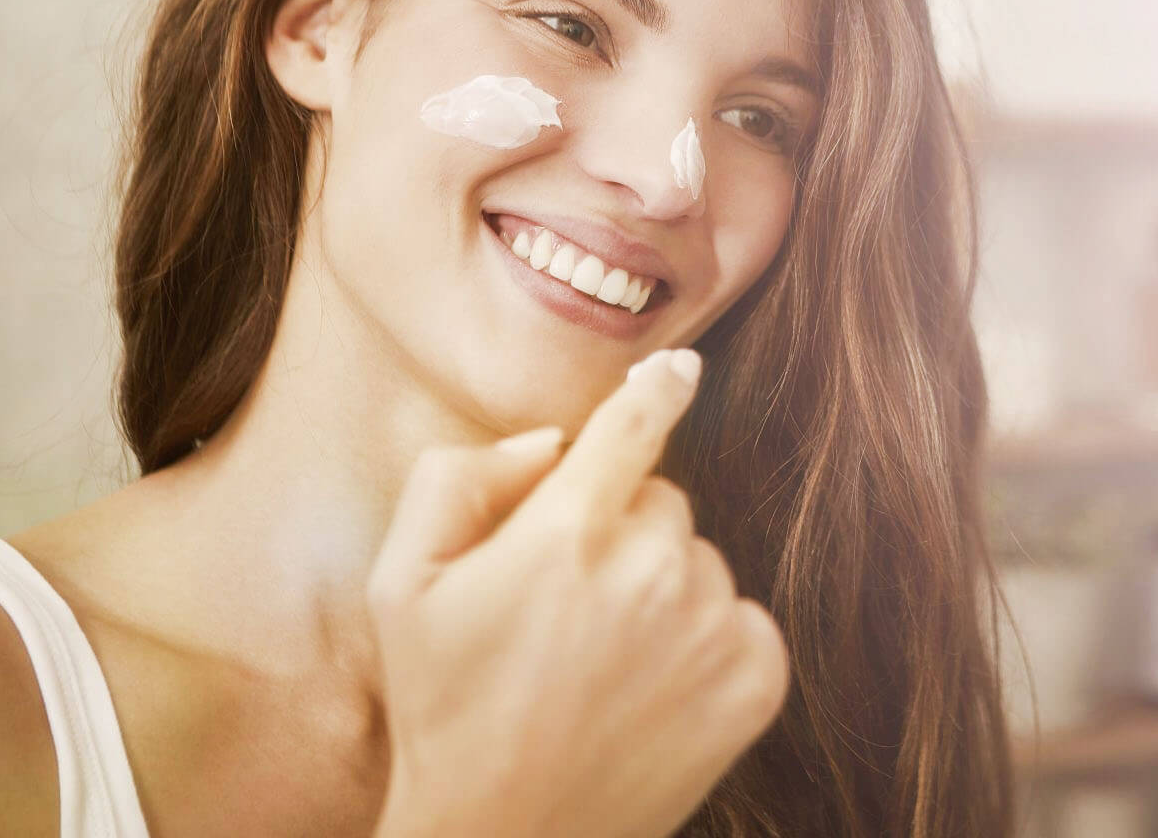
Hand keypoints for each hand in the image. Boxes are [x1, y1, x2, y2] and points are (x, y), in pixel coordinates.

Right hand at [367, 349, 788, 837]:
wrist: (508, 837)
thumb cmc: (444, 708)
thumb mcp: (400, 587)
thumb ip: (458, 482)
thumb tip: (548, 443)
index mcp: (565, 536)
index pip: (632, 427)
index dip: (655, 388)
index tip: (677, 367)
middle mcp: (652, 571)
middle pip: (663, 501)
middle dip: (621, 532)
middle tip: (567, 606)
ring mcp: (712, 627)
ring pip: (700, 560)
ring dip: (664, 590)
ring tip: (602, 662)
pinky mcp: (757, 678)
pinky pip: (742, 617)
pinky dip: (706, 641)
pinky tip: (650, 689)